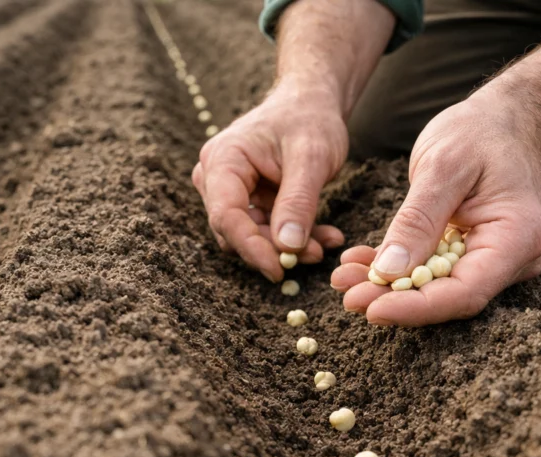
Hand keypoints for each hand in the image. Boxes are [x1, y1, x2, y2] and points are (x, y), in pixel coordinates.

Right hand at [193, 81, 346, 281]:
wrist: (311, 102)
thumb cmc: (309, 118)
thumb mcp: (311, 157)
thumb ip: (298, 201)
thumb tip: (287, 248)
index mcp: (222, 160)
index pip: (226, 216)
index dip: (251, 247)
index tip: (279, 269)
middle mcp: (215, 177)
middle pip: (234, 230)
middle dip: (273, 248)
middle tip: (314, 255)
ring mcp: (229, 190)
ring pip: (251, 235)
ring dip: (286, 246)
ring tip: (325, 243)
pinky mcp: (247, 201)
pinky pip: (265, 229)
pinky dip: (293, 236)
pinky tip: (324, 236)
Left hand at [331, 94, 540, 325]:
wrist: (503, 117)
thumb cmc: (480, 132)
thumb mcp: (443, 167)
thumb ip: (417, 221)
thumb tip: (388, 272)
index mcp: (518, 238)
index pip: (465, 292)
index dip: (416, 308)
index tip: (371, 310)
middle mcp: (513, 258)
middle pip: (448, 296)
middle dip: (393, 299)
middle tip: (346, 294)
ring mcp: (494, 258)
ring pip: (435, 287)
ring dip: (387, 286)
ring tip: (343, 277)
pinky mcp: (471, 253)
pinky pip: (431, 270)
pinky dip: (395, 268)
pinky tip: (359, 262)